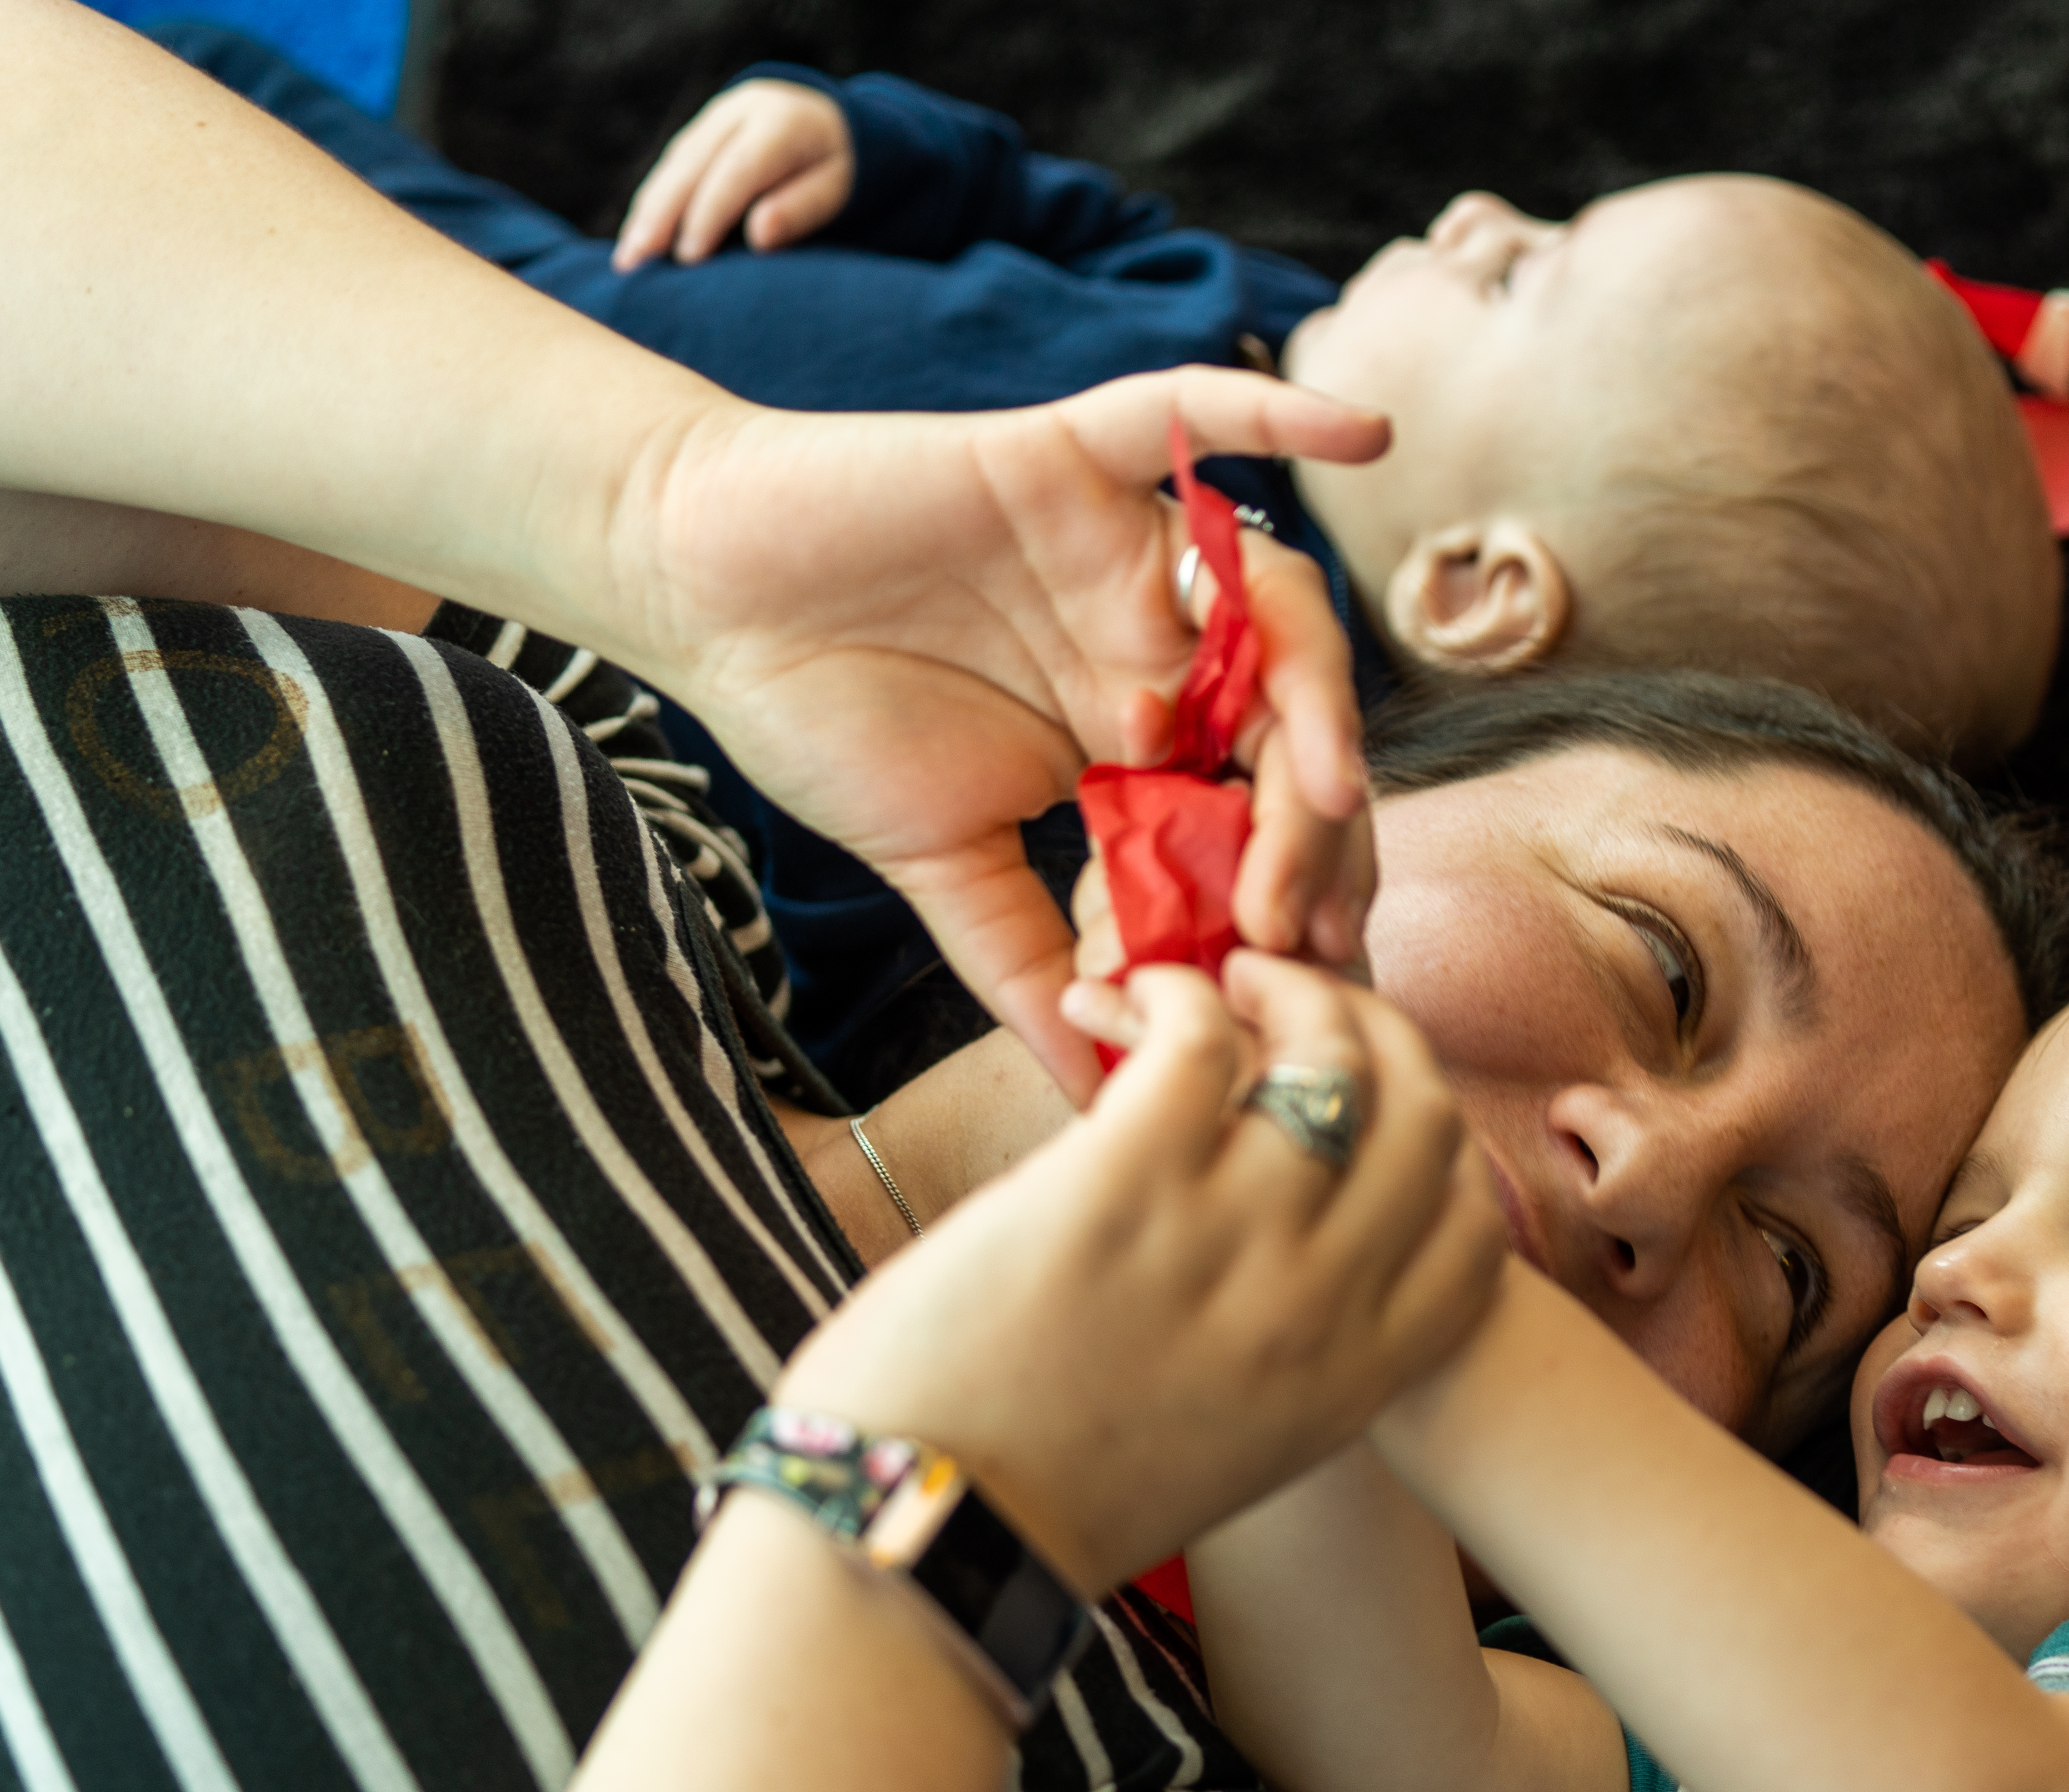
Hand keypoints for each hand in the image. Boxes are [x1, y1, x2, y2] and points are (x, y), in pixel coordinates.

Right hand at [612, 79, 853, 268]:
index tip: (688, 258)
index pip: (736, 170)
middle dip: (660, 216)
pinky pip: (670, 169)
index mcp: (778, 123)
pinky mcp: (697, 135)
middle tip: (635, 263)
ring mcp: (712, 120)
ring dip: (646, 213)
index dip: (709, 214)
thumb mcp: (837, 186)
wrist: (825, 119)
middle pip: (690, 166)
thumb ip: (802, 207)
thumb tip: (760, 236)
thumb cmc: (835, 166)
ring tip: (628, 260)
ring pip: (672, 167)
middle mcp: (737, 113)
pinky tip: (638, 238)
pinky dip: (653, 204)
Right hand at [616, 368, 1387, 1099]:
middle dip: (1319, 828)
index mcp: (1146, 740)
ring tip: (1324, 787)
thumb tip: (1097, 1100)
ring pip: (1273, 606)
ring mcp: (1128, 553)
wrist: (705, 595)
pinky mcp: (1073, 464)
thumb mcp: (943, 871)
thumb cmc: (821, 718)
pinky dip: (1279, 414)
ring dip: (1321, 696)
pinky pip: (1188, 422)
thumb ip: (1029, 970)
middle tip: (1297, 919)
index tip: (1302, 984)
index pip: (1267, 816)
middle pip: (1298, 725)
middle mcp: (1161, 644)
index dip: (1301, 896)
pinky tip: (1364, 431)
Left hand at [774, 955, 1503, 1594]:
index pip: (1474, 1232)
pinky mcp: (1126, 1185)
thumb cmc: (1052, 1497)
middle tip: (1305, 1003)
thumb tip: (1289, 1259)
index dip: (1440, 1149)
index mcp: (1352, 1381)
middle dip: (1380, 1038)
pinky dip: (1182, 997)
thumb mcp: (1231, 1444)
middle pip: (1425, 1122)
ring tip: (1228, 976)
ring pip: (1330, 1060)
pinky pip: (1203, 1041)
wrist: (929, 1538)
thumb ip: (1290, 1356)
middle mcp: (1316, 1309)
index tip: (1376, 1107)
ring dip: (1284, 991)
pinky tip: (1141, 1000)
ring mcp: (1229, 1242)